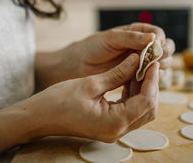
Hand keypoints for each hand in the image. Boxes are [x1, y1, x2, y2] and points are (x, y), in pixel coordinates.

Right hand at [27, 54, 159, 141]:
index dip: (152, 80)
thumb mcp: (91, 83)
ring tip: (139, 69)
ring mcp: (113, 131)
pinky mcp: (109, 127)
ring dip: (142, 90)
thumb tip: (137, 60)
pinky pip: (129, 112)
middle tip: (148, 64)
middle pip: (148, 109)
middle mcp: (117, 131)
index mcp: (114, 122)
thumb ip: (118, 73)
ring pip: (140, 111)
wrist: (40, 116)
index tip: (152, 62)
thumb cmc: (59, 101)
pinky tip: (127, 80)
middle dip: (151, 85)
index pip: (146, 101)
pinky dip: (132, 96)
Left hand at [74, 23, 174, 76]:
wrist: (78, 65)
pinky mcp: (135, 77)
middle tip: (156, 60)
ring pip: (160, 64)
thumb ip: (131, 38)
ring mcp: (140, 62)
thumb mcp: (111, 38)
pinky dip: (149, 79)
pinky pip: (149, 78)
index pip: (158, 33)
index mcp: (137, 32)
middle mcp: (141, 47)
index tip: (157, 46)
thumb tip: (153, 37)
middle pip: (164, 49)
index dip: (160, 40)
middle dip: (164, 54)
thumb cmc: (92, 46)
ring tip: (149, 70)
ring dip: (158, 67)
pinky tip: (143, 80)